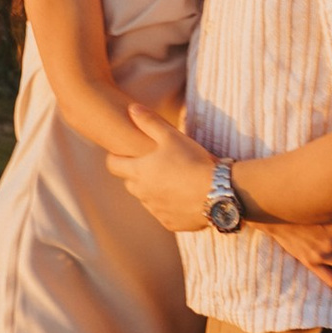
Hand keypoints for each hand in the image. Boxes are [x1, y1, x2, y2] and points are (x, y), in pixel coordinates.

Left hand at [107, 106, 221, 232]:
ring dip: (153, 191)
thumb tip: (132, 109)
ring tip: (173, 180)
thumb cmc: (193, 161)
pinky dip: (169, 206)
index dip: (115, 158)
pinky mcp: (170, 223)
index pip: (113, 165)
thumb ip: (149, 122)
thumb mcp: (171, 136)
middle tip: (154, 165)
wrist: (218, 192)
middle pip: (129, 183)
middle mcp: (143, 193)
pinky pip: (163, 214)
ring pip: (146, 199)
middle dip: (137, 174)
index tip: (123, 153)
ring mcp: (156, 210)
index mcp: (139, 171)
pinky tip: (184, 198)